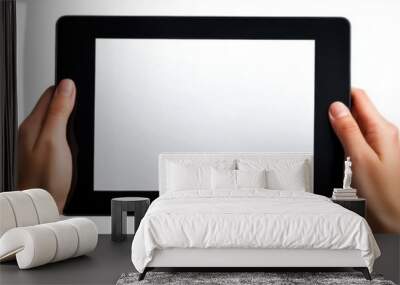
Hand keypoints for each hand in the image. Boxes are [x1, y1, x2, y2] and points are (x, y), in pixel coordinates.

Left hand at [18, 79, 75, 211]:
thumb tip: (66, 86)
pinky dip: (68, 134)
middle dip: (70, 106)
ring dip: (70, 120)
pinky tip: (72, 143)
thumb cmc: (45, 177)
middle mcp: (33, 130)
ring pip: (58, 118)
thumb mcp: (55, 140)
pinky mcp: (46, 151)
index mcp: (32, 123)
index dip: (67, 91)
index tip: (79, 97)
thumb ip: (59, 112)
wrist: (43, 203)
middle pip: (54, 104)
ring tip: (77, 129)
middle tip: (80, 116)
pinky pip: (58, 133)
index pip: (50, 93)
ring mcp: (38, 141)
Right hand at [329, 89, 399, 232]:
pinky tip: (346, 156)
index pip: (359, 97)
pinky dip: (349, 144)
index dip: (341, 97)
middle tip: (331, 131)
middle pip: (357, 111)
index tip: (328, 103)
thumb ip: (348, 131)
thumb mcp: (360, 160)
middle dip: (340, 116)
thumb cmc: (387, 195)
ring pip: (357, 126)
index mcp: (383, 130)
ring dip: (344, 131)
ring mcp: (384, 144)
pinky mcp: (379, 155)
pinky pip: (361, 140)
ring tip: (339, 147)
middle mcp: (386, 134)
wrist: (398, 218)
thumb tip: (336, 109)